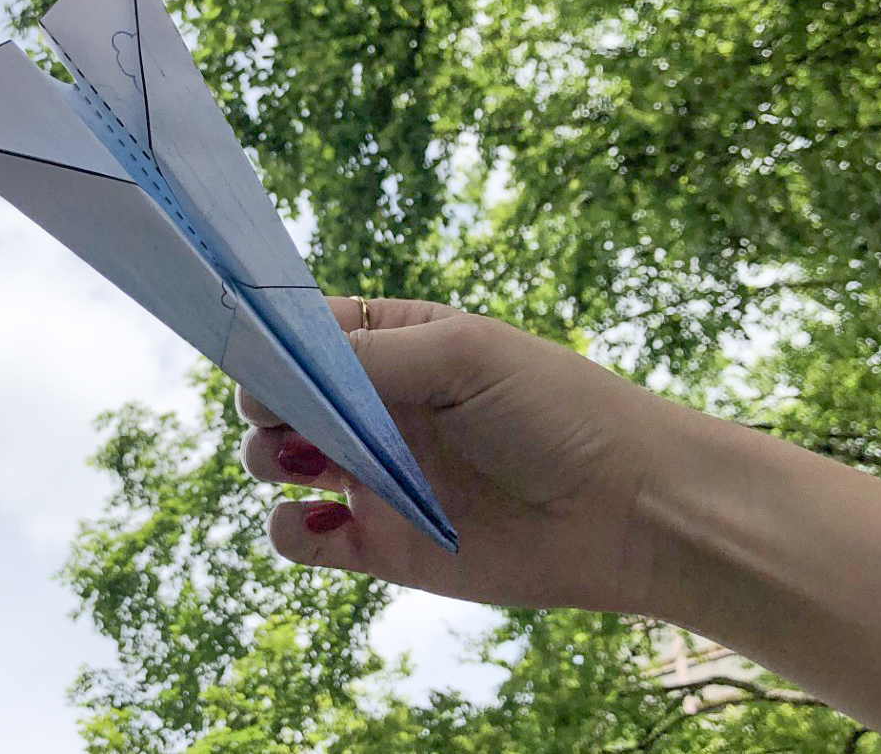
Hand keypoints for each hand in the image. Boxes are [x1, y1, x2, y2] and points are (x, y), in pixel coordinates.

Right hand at [238, 296, 685, 611]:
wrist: (630, 513)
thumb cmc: (559, 412)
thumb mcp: (464, 355)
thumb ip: (371, 355)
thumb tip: (283, 368)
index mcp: (399, 348)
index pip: (310, 333)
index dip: (271, 341)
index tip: (250, 352)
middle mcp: (379, 411)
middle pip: (285, 398)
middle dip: (264, 400)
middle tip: (280, 412)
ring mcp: (377, 478)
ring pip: (279, 462)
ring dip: (265, 456)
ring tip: (301, 459)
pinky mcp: (382, 546)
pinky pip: (301, 539)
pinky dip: (285, 531)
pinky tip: (321, 520)